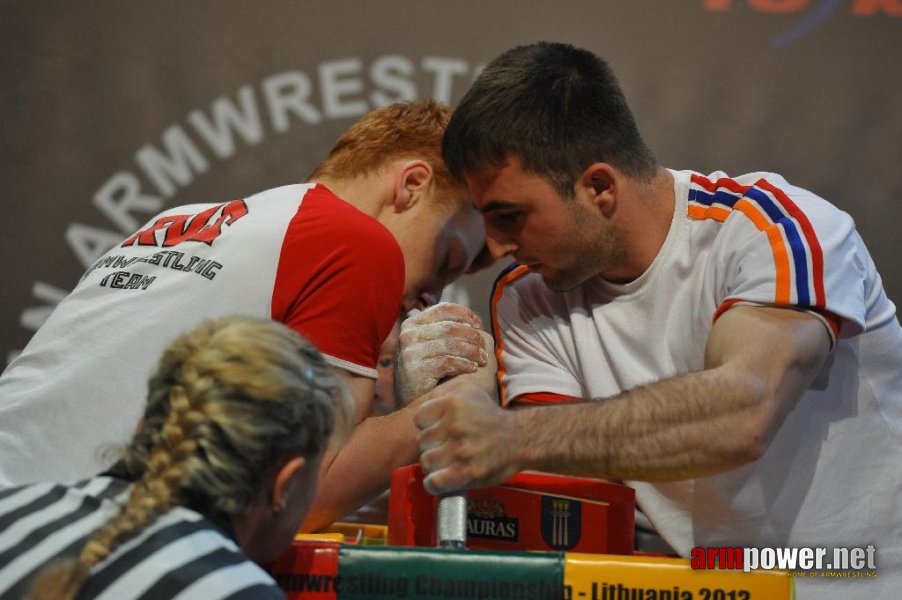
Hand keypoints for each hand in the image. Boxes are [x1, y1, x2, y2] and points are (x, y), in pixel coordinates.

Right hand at [394, 303, 488, 405]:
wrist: (414, 402)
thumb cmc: (430, 371)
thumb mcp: (435, 344)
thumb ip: (448, 329)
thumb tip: (473, 321)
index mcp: (413, 323)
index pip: (443, 309)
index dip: (465, 314)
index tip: (479, 325)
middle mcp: (408, 335)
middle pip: (450, 327)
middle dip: (472, 337)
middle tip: (484, 348)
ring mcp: (409, 352)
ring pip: (450, 345)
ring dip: (472, 352)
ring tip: (482, 359)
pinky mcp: (415, 370)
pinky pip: (447, 362)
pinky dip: (464, 364)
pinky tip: (473, 368)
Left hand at [414, 377, 519, 494]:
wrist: (518, 439)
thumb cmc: (488, 416)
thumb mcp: (468, 391)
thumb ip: (442, 393)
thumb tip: (422, 405)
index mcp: (452, 403)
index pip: (419, 419)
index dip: (428, 425)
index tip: (440, 429)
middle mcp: (455, 425)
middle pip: (422, 442)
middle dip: (433, 445)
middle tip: (447, 446)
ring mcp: (460, 450)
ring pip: (426, 462)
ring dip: (434, 464)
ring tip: (447, 461)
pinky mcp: (466, 473)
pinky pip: (433, 482)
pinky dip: (434, 484)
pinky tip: (441, 479)